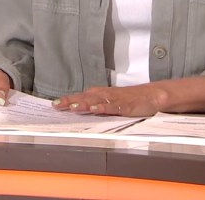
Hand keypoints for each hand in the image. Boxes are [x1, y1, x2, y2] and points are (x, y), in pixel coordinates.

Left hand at [51, 84, 165, 116]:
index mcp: (99, 94)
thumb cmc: (128, 99)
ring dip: (84, 104)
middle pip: (84, 98)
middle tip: (56, 105)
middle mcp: (104, 95)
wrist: (151, 95)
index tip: (53, 105)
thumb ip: (95, 105)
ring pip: (96, 101)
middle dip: (70, 101)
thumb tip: (77, 110)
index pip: (80, 97)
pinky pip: (113, 107)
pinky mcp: (125, 106)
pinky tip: (95, 109)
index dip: (67, 100)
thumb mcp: (109, 102)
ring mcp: (114, 100)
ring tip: (72, 107)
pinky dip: (103, 108)